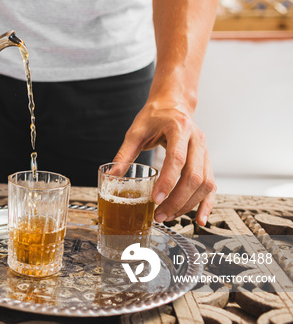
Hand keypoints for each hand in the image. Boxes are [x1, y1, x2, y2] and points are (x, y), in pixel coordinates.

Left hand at [113, 97, 216, 226]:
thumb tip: (111, 175)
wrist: (174, 104)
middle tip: (160, 214)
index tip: (155, 199)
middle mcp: (197, 140)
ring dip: (188, 204)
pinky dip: (206, 203)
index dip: (168, 181)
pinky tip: (199, 219)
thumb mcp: (136, 131)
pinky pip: (212, 185)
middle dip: (177, 199)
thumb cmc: (154, 116)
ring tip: (169, 216)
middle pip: (194, 176)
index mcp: (179, 129)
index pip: (177, 159)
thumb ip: (124, 153)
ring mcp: (206, 151)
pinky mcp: (208, 161)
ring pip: (205, 183)